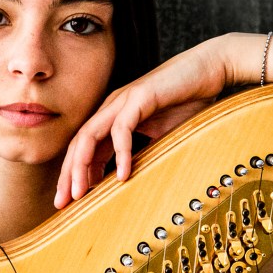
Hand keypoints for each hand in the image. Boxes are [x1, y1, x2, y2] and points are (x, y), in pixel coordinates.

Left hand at [55, 38, 227, 208]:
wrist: (209, 69)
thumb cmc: (188, 102)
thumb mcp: (160, 136)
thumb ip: (142, 154)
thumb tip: (129, 182)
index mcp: (114, 118)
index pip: (84, 150)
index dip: (75, 175)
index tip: (70, 202)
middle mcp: (112, 109)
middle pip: (78, 144)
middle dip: (68, 175)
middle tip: (62, 203)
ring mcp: (123, 101)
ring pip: (89, 136)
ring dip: (82, 166)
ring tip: (80, 192)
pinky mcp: (140, 97)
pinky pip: (122, 128)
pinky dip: (120, 153)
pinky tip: (123, 175)